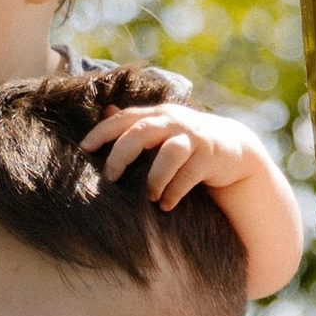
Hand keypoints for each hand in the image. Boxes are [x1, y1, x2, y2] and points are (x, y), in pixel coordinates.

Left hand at [79, 101, 257, 212]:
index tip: (83, 149)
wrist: (232, 148)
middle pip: (141, 131)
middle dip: (121, 155)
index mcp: (156, 114)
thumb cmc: (185, 142)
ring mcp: (193, 137)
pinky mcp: (210, 155)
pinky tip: (166, 205)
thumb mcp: (161, 130)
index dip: (102, 132)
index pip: (124, 118)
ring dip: (154, 178)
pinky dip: (174, 192)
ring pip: (169, 153)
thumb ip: (135, 123)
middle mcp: (173, 121)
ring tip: (148, 198)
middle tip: (109, 178)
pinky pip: (188, 175)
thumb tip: (105, 110)